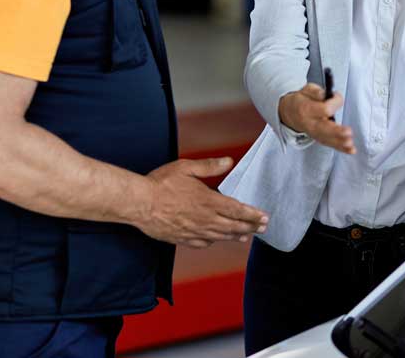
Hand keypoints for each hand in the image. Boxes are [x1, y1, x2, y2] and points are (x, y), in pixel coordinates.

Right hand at [137, 158, 268, 247]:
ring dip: (236, 236)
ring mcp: (194, 231)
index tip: (265, 217)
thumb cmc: (161, 183)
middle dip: (250, 227)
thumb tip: (229, 161)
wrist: (139, 203)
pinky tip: (216, 240)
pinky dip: (213, 242)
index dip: (253, 215)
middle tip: (263, 228)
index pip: (237, 210)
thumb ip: (209, 166)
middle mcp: (205, 219)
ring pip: (220, 236)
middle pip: (233, 226)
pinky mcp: (182, 238)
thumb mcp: (186, 168)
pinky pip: (202, 243)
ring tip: (246, 236)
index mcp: (208, 201)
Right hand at [278, 83, 355, 153]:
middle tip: (348, 132)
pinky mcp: (318, 138)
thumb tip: (324, 94)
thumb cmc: (301, 100)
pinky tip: (351, 150)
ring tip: (351, 145)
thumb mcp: (305, 90)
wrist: (290, 112)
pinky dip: (341, 148)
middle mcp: (310, 123)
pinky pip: (329, 144)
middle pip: (324, 129)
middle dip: (337, 132)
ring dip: (340, 143)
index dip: (334, 102)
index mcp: (306, 109)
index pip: (324, 109)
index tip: (337, 96)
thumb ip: (316, 92)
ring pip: (327, 139)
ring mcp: (314, 133)